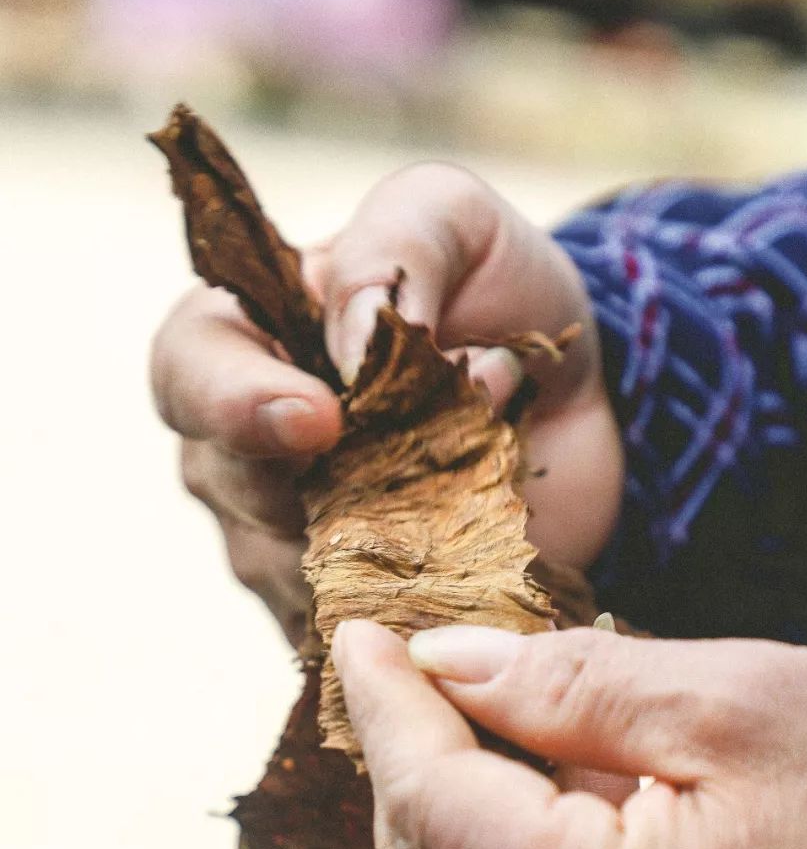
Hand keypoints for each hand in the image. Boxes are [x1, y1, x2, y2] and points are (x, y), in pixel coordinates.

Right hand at [151, 162, 623, 644]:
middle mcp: (243, 447)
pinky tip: (480, 566)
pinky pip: (363, 629)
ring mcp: (290, 538)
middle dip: (342, 475)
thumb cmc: (496, 288)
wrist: (576, 391)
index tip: (321, 420)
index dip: (237, 403)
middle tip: (445, 449)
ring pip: (302, 568)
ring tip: (484, 486)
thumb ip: (393, 253)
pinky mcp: (356, 605)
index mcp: (245, 336)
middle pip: (237, 487)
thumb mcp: (452, 219)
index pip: (189, 373)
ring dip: (400, 537)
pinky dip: (423, 603)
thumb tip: (349, 344)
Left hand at [331, 620, 806, 848]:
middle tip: (409, 648)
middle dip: (408, 745)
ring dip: (455, 786)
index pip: (430, 803)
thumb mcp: (728, 700)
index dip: (387, 705)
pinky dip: (508, 833)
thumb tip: (442, 660)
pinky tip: (543, 761)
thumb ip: (565, 681)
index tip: (361, 629)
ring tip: (483, 689)